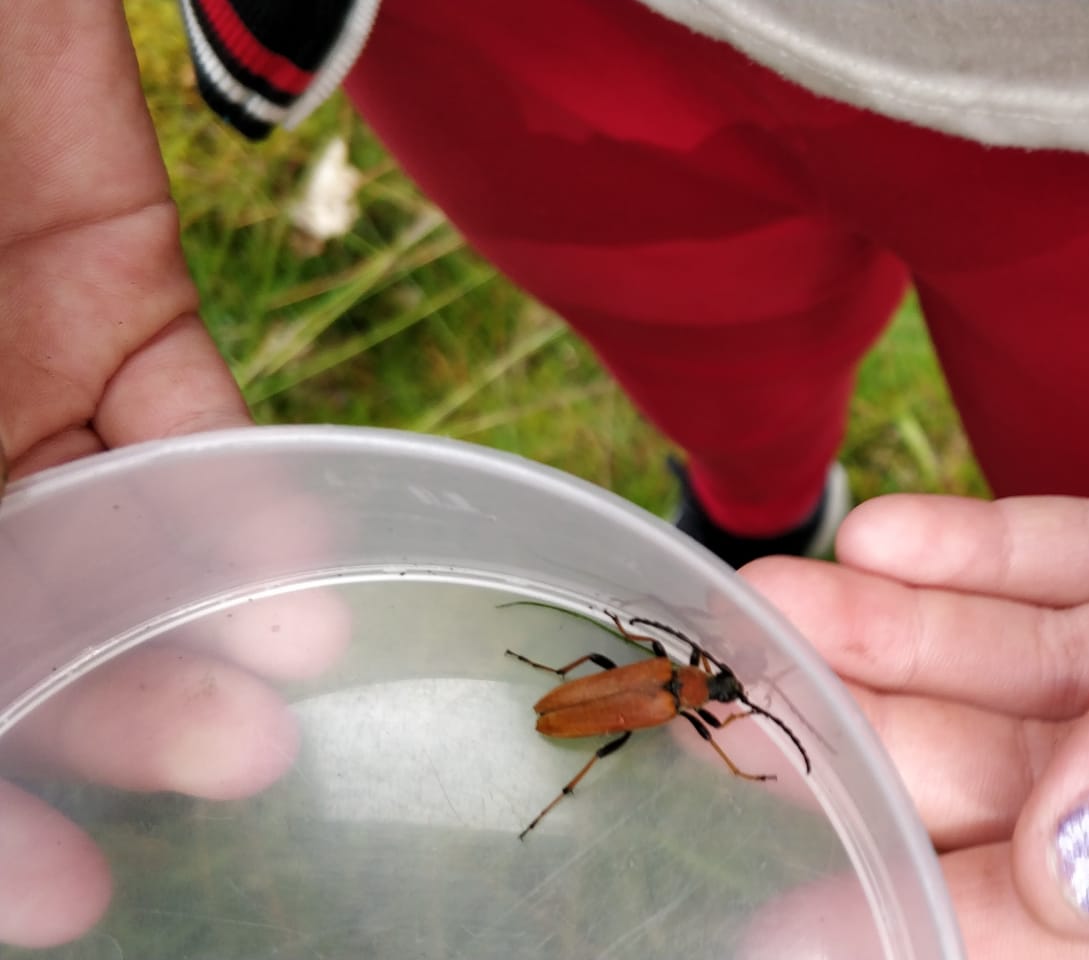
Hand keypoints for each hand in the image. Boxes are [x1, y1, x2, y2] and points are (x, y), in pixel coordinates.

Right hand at [0, 2, 337, 947]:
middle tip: (223, 772)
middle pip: (20, 637)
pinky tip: (299, 566)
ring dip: (197, 628)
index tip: (55, 899)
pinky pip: (187, 425)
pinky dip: (244, 499)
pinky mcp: (110, 304)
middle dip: (105, 721)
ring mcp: (5, 391)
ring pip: (116, 549)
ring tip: (283, 693)